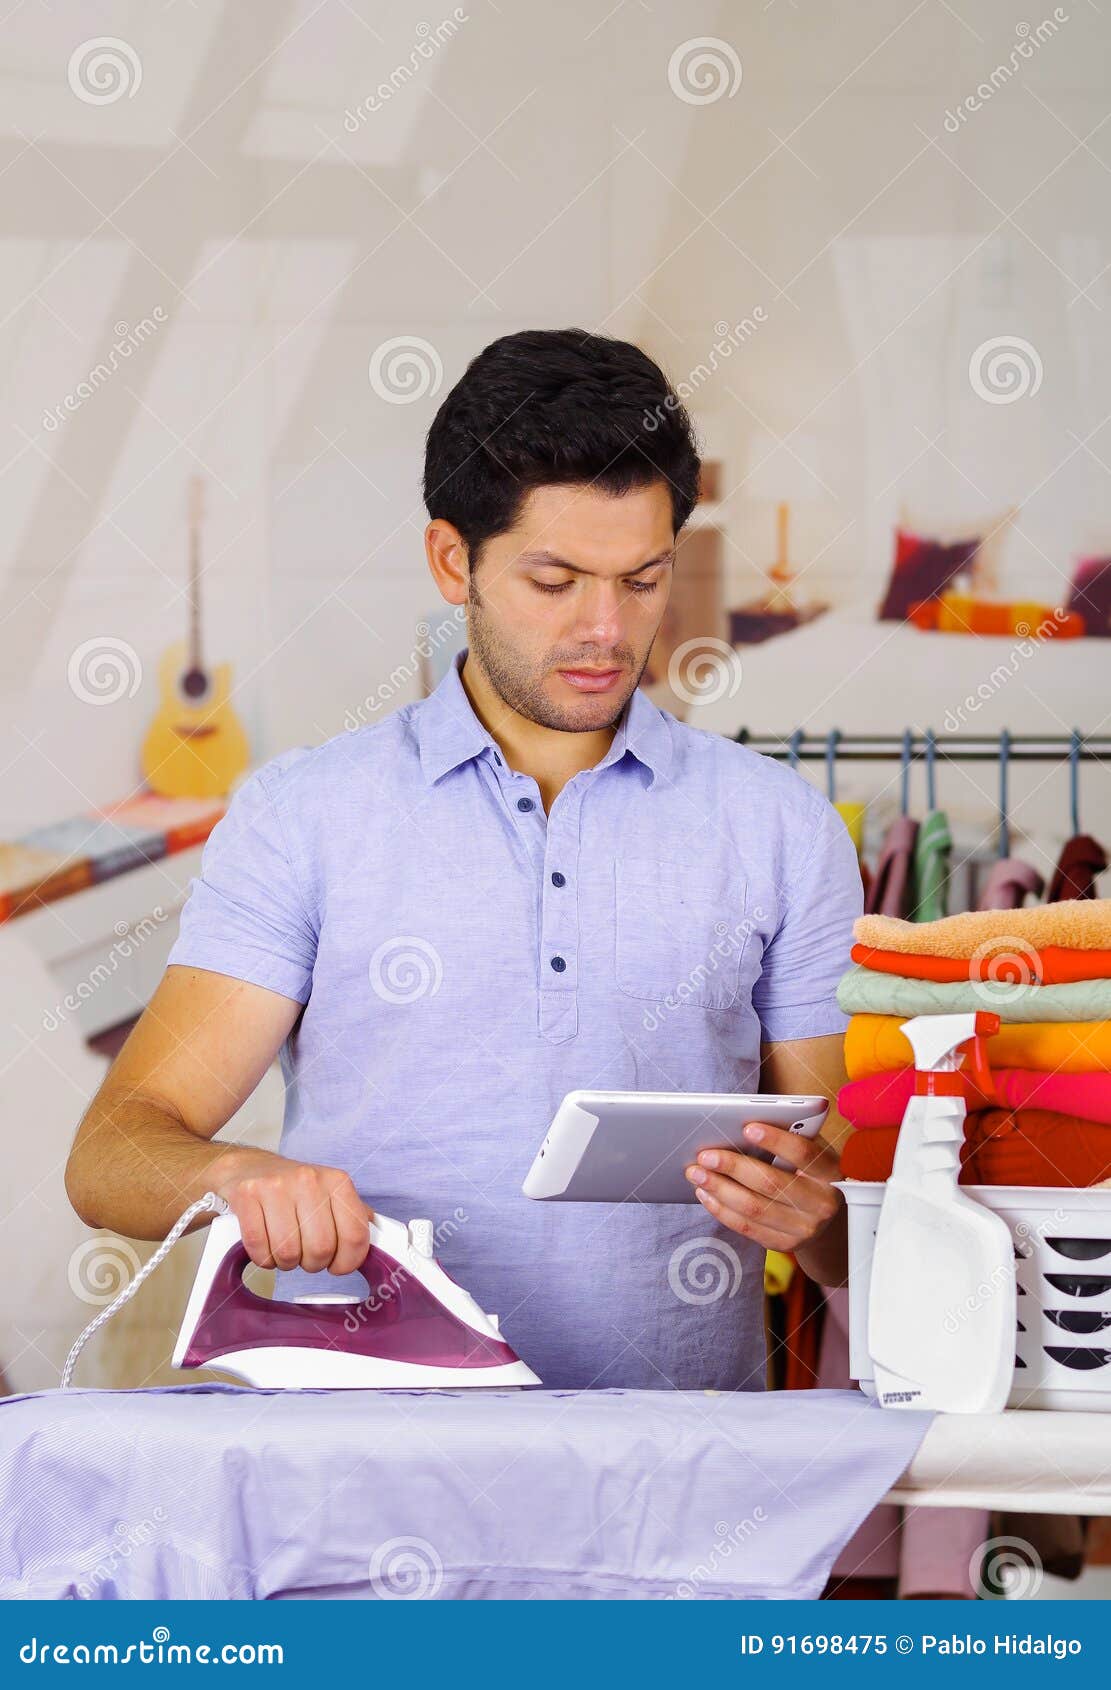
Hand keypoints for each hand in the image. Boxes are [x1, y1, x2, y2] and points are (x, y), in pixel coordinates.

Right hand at [208, 1146, 372, 1274]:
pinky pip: (260, 1248)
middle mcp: (309, 1180)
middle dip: (313, 1263)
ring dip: (286, 1262)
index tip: (337, 1265)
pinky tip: (266, 1246)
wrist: (250, 1167)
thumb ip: (354, 1218)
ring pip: (288, 1253)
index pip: (355, 1236)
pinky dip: (263, 1258)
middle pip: (321, 1249)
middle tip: (306, 1255)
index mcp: (337, 1182)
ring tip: (285, 1247)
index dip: (347, 1262)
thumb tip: (381, 1245)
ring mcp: (276, 1186)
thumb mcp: (331, 1195)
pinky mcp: (247, 1196)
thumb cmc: (294, 1189)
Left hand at [683, 1122, 841, 1252]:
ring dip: (719, 1189)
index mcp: (831, 1172)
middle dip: (733, 1167)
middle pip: (771, 1183)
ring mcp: (805, 1229)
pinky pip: (748, 1228)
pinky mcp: (787, 1244)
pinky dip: (722, 1210)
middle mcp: (822, 1204)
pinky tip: (706, 1194)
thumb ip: (791, 1136)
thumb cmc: (812, 1171)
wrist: (828, 1216)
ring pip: (754, 1208)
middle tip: (705, 1155)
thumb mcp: (813, 1150)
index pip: (803, 1153)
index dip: (775, 1140)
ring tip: (697, 1173)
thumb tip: (743, 1124)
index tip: (747, 1128)